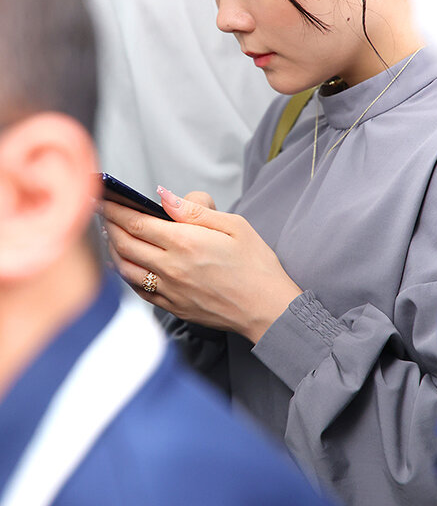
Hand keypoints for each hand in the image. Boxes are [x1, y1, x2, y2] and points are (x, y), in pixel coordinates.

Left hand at [103, 187, 302, 342]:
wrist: (267, 309)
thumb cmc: (256, 265)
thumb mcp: (234, 226)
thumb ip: (194, 211)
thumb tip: (164, 196)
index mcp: (185, 243)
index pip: (136, 222)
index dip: (114, 208)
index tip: (102, 197)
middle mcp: (171, 268)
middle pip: (124, 243)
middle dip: (108, 224)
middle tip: (100, 210)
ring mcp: (169, 290)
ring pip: (125, 268)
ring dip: (112, 249)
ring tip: (109, 233)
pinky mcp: (173, 307)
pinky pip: (137, 290)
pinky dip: (125, 273)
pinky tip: (125, 263)